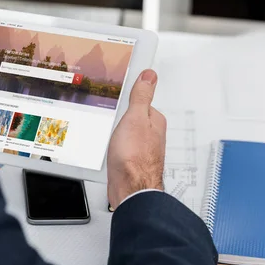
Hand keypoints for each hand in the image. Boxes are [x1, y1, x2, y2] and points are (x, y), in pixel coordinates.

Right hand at [107, 69, 166, 208]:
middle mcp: (153, 135)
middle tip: (111, 116)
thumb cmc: (133, 157)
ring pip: (129, 133)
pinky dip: (117, 145)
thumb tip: (149, 75)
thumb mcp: (135, 118)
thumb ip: (141, 96)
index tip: (119, 95)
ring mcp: (143, 149)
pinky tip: (111, 149)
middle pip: (135, 118)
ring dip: (119, 133)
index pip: (142, 101)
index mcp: (155, 121)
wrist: (130, 189)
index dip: (129, 99)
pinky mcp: (134, 161)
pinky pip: (124, 146)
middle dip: (123, 117)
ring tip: (110, 132)